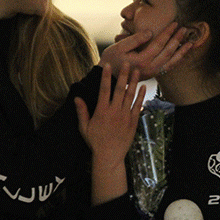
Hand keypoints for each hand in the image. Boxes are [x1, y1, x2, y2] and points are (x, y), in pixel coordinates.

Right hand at [75, 63, 145, 204]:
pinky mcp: (133, 122)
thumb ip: (82, 111)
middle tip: (127, 63)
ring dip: (134, 82)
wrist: (109, 156)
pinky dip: (140, 96)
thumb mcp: (84, 127)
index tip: (108, 66)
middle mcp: (114, 111)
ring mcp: (125, 116)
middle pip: (119, 89)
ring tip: (137, 70)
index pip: (104, 89)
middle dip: (123, 75)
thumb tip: (77, 98)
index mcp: (102, 111)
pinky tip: (143, 87)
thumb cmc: (95, 142)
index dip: (106, 76)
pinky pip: (137, 106)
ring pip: (130, 96)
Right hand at [99, 22, 191, 78]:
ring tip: (191, 43)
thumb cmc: (111, 60)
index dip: (167, 33)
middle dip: (177, 39)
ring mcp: (152, 73)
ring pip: (171, 62)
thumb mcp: (119, 47)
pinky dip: (177, 61)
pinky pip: (168, 67)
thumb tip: (150, 32)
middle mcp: (150, 68)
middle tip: (185, 29)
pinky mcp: (153, 74)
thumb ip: (135, 39)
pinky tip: (182, 54)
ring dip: (181, 52)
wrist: (109, 78)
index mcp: (141, 60)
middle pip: (168, 52)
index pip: (158, 44)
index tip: (175, 23)